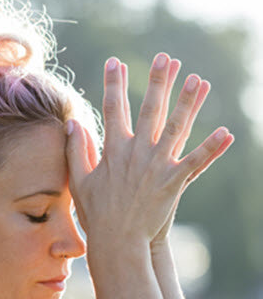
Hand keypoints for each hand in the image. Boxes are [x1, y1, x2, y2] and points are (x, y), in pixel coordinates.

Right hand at [65, 53, 233, 250]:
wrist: (117, 241)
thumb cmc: (96, 213)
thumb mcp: (79, 180)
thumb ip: (75, 150)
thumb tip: (72, 123)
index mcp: (113, 149)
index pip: (112, 109)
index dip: (113, 84)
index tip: (115, 63)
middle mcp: (136, 152)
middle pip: (149, 109)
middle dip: (157, 81)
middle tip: (165, 58)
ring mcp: (156, 166)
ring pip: (176, 128)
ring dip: (188, 103)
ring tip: (198, 80)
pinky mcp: (173, 183)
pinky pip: (196, 162)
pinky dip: (211, 148)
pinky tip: (226, 132)